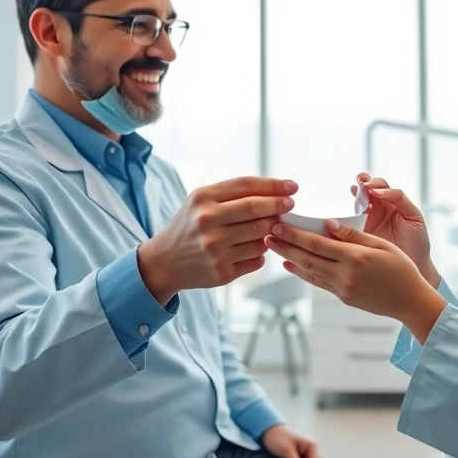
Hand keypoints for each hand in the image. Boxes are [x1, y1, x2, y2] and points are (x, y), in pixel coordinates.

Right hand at [138, 177, 297, 303]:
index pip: (246, 187)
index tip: (292, 187)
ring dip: (271, 231)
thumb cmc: (189, 226)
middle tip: (289, 205)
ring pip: (261, 237)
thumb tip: (276, 192)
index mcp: (202, 199)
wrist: (165, 262)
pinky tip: (252, 248)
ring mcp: (215, 250)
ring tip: (268, 228)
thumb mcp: (201, 201)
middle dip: (278, 206)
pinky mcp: (222, 272)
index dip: (273, 186)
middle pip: (256, 210)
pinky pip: (257, 259)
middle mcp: (207, 223)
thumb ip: (233, 194)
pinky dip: (261, 252)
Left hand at [267, 220, 448, 341]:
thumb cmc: (401, 268)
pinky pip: (318, 283)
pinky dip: (303, 273)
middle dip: (285, 245)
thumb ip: (353, 235)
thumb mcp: (381, 244)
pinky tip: (292, 265)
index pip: (317, 243)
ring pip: (310, 271)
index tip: (278, 224)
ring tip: (273, 248)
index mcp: (356, 257)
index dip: (295, 234)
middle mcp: (346, 274)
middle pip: (308, 257)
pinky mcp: (343, 298)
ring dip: (290, 258)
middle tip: (267, 234)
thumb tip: (327, 223)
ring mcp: (343, 289)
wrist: (410, 301)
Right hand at [352, 174, 438, 287]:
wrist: (415, 268)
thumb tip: (382, 190)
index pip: (381, 186)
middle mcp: (378, 210)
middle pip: (366, 191)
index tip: (372, 186)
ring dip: (354, 196)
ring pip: (357, 205)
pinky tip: (347, 211)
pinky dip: (346, 217)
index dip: (375, 182)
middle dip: (362, 182)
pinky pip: (351, 224)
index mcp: (392, 203)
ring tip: (354, 190)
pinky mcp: (360, 236)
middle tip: (360, 182)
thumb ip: (400, 200)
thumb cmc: (418, 242)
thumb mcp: (414, 217)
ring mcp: (368, 222)